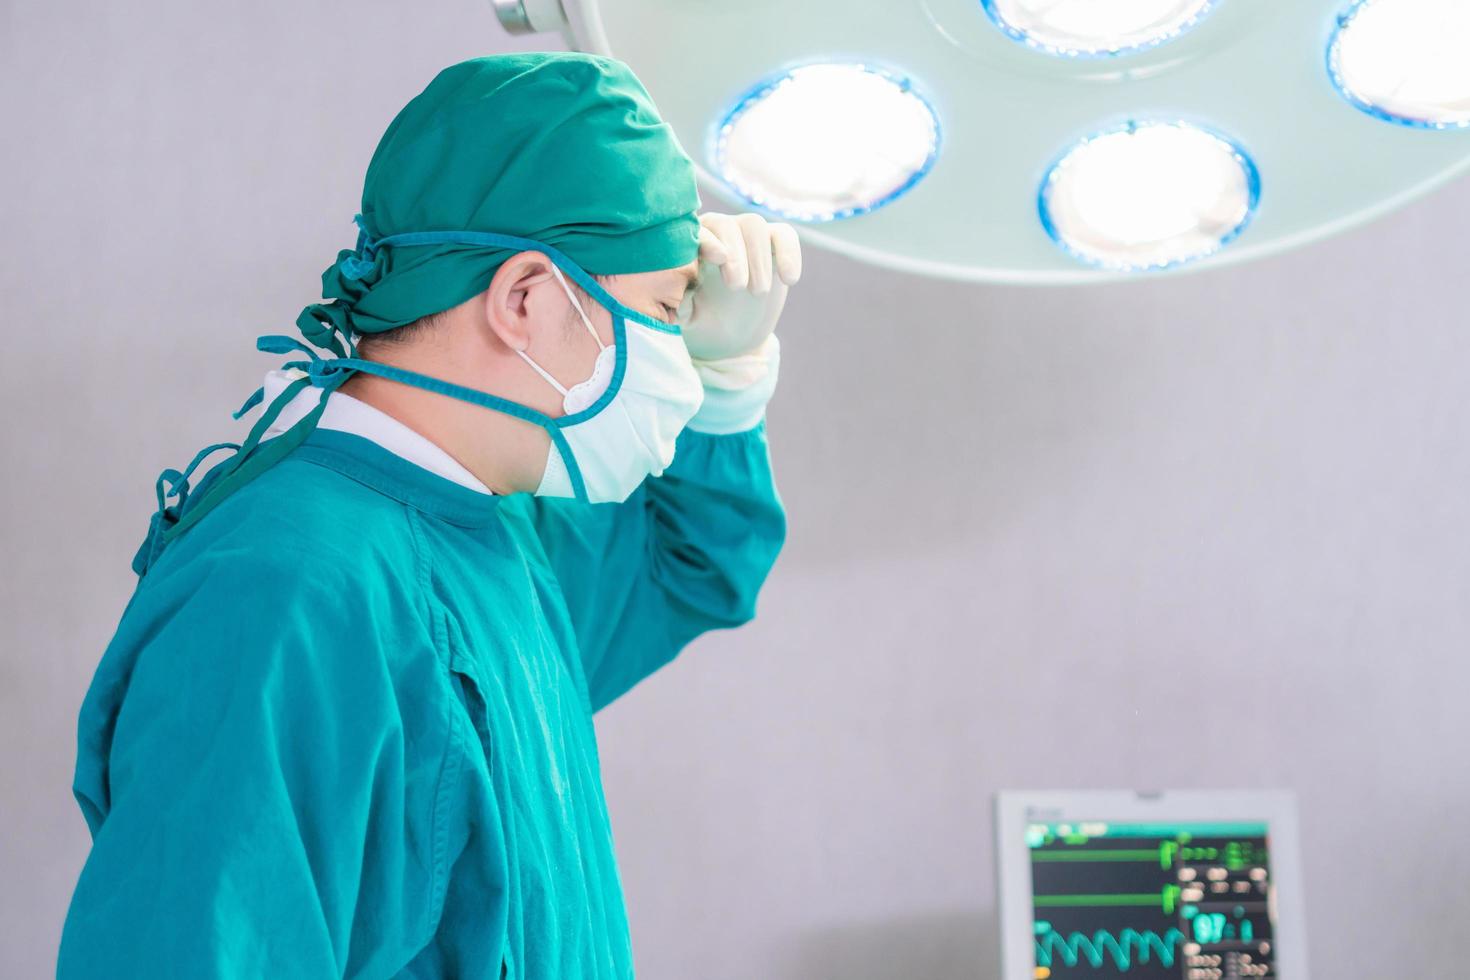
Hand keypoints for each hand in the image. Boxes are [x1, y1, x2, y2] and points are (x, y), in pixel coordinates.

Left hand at [678, 212, 801, 361]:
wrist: (729, 335)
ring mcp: (746, 236)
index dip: (708, 240)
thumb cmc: (700, 320)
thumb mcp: (684, 318)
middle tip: (737, 287)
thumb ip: (677, 301)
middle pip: (727, 224)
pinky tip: (789, 280)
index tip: (719, 258)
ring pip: (754, 225)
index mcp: (690, 246)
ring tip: (758, 292)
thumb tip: (676, 289)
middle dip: (736, 254)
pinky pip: (784, 235)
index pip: (696, 232)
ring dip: (758, 258)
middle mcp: (717, 233)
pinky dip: (789, 253)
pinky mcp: (774, 244)